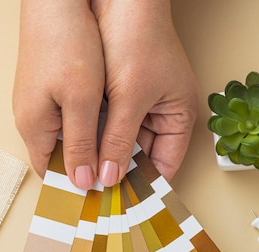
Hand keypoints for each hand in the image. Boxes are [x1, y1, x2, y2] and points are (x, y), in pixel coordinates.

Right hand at [13, 0, 104, 188]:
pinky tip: (111, 123)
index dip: (77, 188)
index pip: (53, 175)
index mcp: (34, 128)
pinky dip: (91, 125)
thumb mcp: (80, 100)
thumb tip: (83, 181)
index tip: (105, 197)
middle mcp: (32, 119)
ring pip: (70, 138)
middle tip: (121, 175)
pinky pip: (71, 117)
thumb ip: (82, 143)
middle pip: (63, 158)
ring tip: (121, 154)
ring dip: (93, 146)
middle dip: (90, 168)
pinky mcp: (50, 87)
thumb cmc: (65, 42)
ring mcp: (39, 102)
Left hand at [92, 0, 199, 184]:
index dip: (143, 188)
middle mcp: (160, 116)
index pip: (162, 168)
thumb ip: (118, 141)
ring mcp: (138, 107)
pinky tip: (80, 154)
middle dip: (118, 175)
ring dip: (103, 158)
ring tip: (85, 180)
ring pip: (120, 145)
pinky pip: (107, 128)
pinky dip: (95, 139)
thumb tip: (108, 177)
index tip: (119, 208)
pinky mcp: (118, 98)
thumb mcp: (130, 96)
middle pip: (139, 159)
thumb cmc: (138, 36)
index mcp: (178, 118)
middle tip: (95, 197)